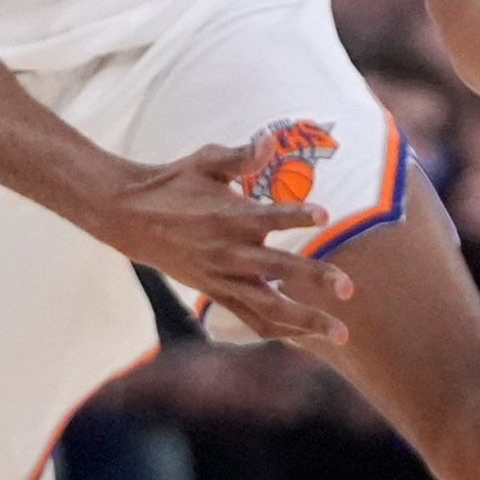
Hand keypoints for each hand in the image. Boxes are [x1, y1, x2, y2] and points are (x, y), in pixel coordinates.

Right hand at [98, 137, 355, 344]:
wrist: (130, 217)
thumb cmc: (175, 182)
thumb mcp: (205, 160)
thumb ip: (241, 156)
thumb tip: (272, 141)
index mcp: (228, 216)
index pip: (268, 216)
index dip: (296, 213)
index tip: (325, 213)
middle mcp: (228, 252)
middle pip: (278, 269)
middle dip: (315, 279)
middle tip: (350, 288)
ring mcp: (222, 278)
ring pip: (269, 307)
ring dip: (305, 321)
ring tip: (339, 334)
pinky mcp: (215, 293)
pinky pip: (251, 319)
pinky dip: (279, 330)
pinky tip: (307, 338)